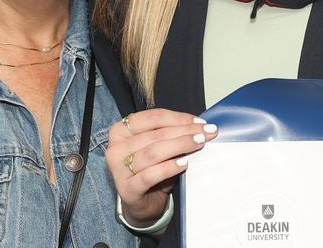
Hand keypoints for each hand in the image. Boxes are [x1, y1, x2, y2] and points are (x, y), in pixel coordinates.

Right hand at [105, 109, 217, 225]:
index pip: (153, 118)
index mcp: (121, 131)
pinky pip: (150, 175)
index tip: (200, 121)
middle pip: (155, 135)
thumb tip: (199, 124)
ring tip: (199, 143)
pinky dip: (169, 167)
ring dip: (180, 145)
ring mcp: (118, 169)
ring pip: (153, 152)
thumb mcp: (158, 147)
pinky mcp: (127, 189)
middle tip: (206, 132)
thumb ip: (171, 134)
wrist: (142, 203)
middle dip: (185, 132)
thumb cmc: (151, 169)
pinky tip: (184, 164)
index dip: (178, 118)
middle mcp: (116, 148)